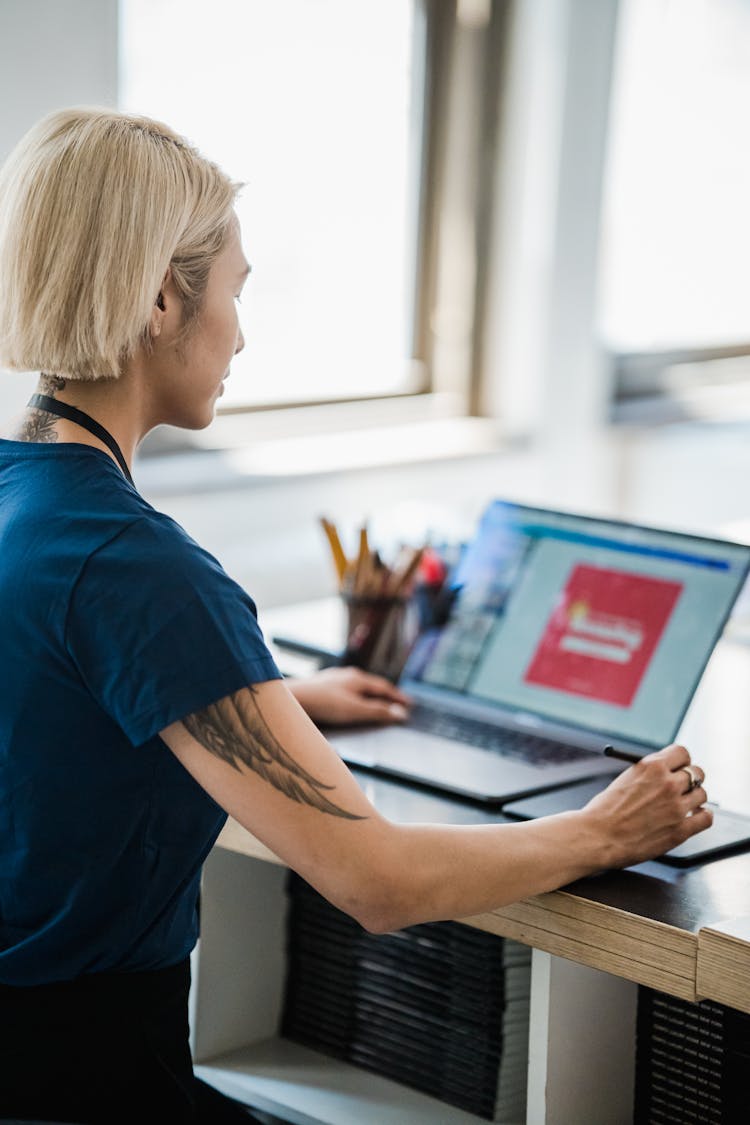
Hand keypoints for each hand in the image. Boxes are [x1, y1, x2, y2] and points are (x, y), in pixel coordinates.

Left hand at [288, 666, 411, 726]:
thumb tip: (401, 714)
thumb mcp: (355, 710)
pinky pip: (343, 691)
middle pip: (371, 685)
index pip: (384, 687)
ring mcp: (332, 679)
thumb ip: (378, 712)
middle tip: (396, 703)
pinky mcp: (320, 687)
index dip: (398, 697)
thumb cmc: (323, 703)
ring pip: (356, 687)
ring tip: (375, 703)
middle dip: (385, 695)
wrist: (293, 698)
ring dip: (369, 696)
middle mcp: (346, 675)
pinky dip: (354, 697)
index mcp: (358, 678)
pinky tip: (348, 703)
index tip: (409, 704)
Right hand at [581, 743, 712, 868]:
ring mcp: (676, 807)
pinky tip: (695, 816)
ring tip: (685, 804)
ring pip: (702, 794)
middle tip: (685, 786)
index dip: (681, 760)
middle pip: (697, 772)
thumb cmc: (605, 810)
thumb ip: (648, 774)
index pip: (682, 753)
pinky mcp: (680, 830)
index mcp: (651, 766)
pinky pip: (706, 818)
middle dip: (691, 778)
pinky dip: (702, 816)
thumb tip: (666, 772)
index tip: (680, 767)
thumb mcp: (626, 779)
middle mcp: (667, 783)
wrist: (598, 837)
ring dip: (695, 798)